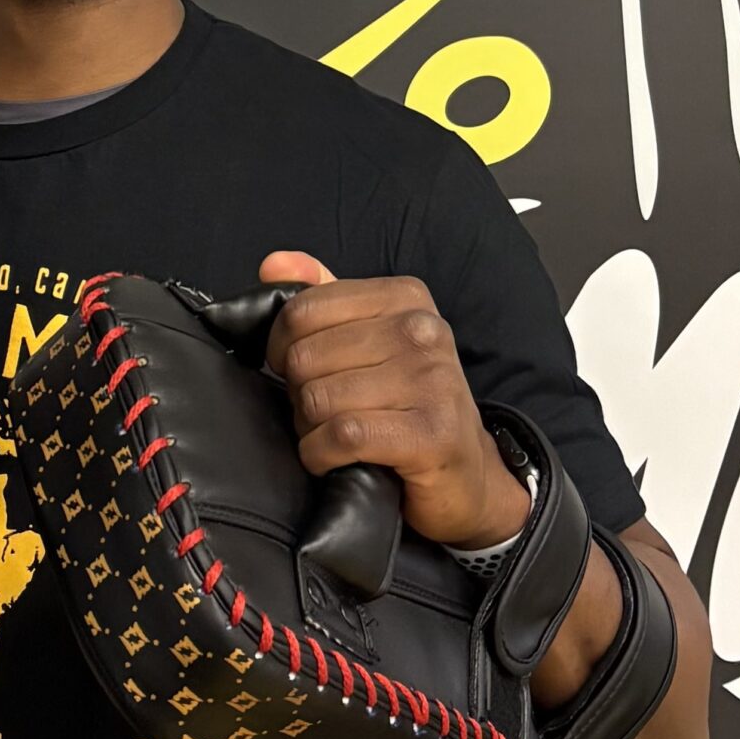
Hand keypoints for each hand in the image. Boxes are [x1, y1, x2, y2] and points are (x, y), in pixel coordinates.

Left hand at [256, 248, 527, 550]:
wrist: (466, 474)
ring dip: (310, 429)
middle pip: (305, 357)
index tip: (299, 373)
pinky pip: (341, 435)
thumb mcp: (369, 340)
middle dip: (300, 395)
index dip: (282, 349)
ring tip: (334, 437)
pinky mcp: (430, 434)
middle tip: (325, 414)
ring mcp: (432, 381)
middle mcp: (423, 330)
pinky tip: (334, 459)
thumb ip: (321, 297)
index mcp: (405, 298)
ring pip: (318, 399)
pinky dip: (321, 455)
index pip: (302, 309)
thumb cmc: (408, 404)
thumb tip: (273, 264)